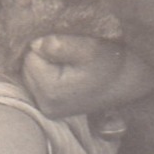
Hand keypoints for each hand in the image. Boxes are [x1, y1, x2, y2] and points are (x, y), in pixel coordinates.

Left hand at [22, 35, 153, 118]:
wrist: (127, 80)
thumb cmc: (110, 62)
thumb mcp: (89, 48)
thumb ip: (59, 44)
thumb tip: (34, 43)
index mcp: (51, 92)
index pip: (30, 56)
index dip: (47, 45)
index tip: (71, 47)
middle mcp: (45, 106)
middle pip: (27, 66)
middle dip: (43, 55)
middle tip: (72, 54)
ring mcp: (47, 109)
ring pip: (30, 73)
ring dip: (45, 63)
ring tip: (70, 62)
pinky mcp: (50, 107)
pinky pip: (36, 81)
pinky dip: (46, 72)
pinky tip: (66, 71)